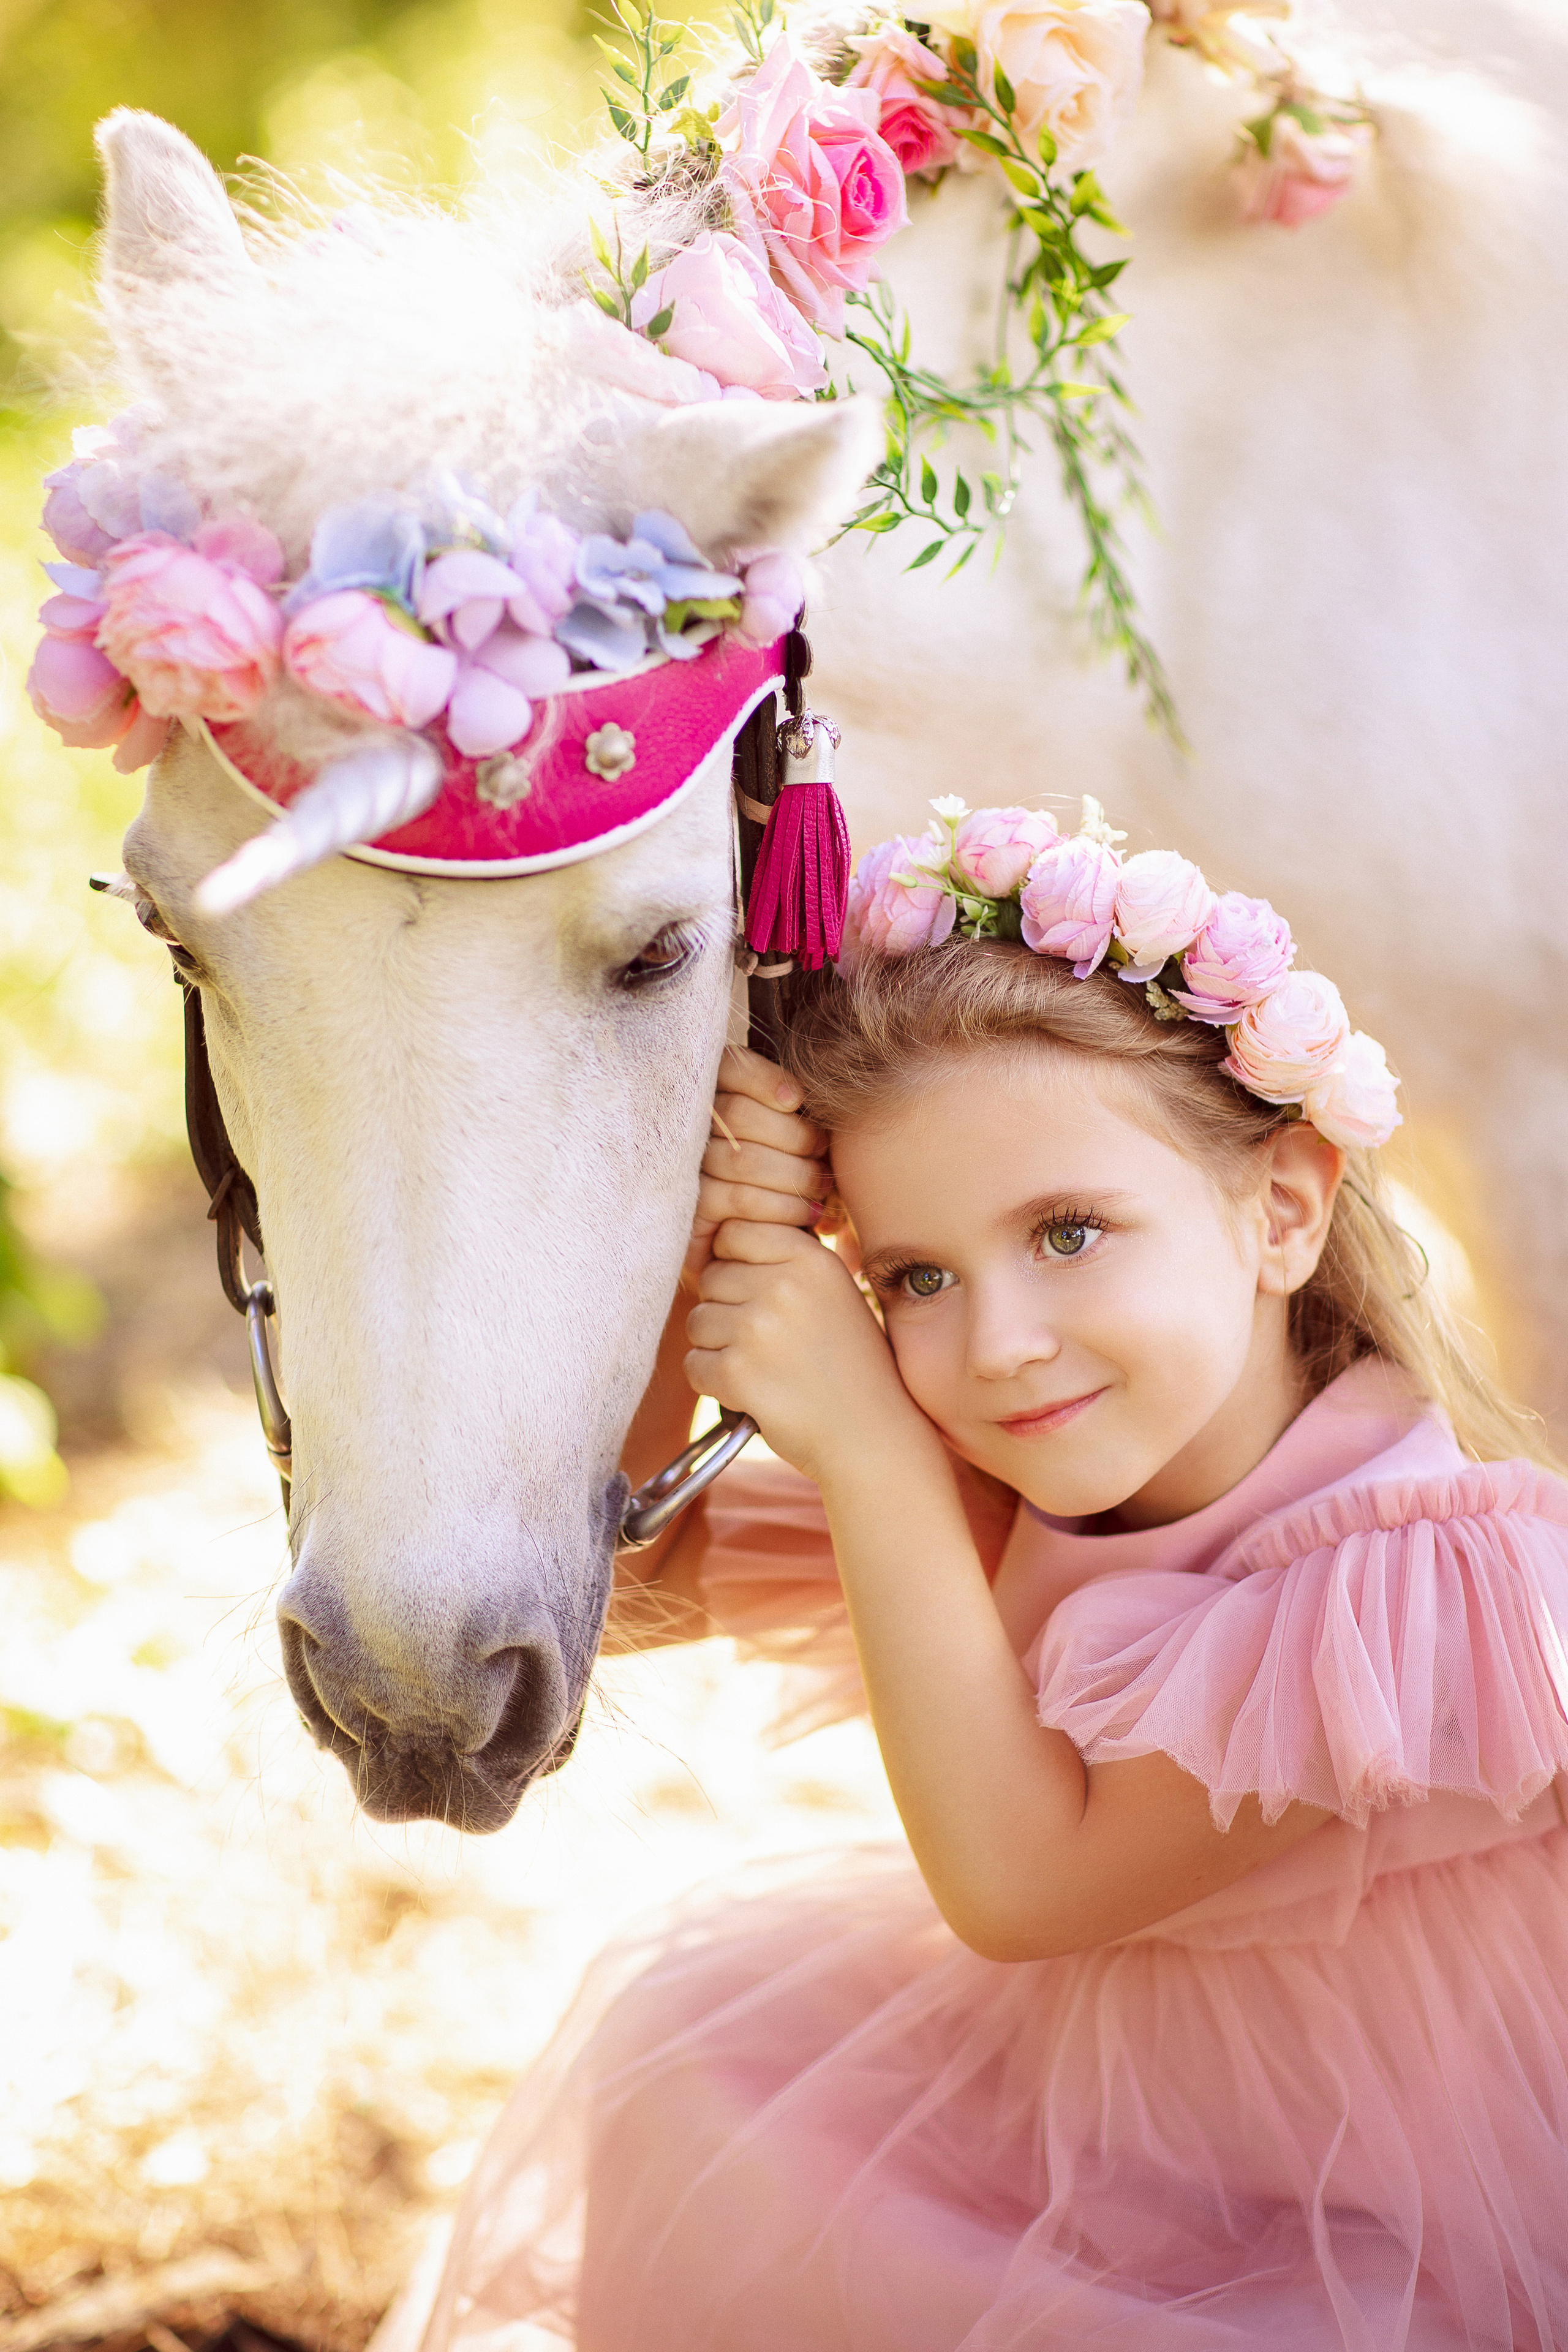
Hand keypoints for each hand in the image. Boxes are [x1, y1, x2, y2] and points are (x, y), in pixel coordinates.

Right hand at [683, 1043, 830, 1290]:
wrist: (773, 1263)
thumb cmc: (794, 1189)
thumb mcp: (800, 1144)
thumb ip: (794, 1113)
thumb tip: (798, 1095)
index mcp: (711, 1100)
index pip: (725, 1067)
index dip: (762, 1078)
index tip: (797, 1100)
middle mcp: (687, 1133)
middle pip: (737, 1114)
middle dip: (793, 1137)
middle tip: (822, 1157)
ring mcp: (682, 1175)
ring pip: (740, 1158)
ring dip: (794, 1175)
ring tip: (821, 1191)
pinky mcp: (688, 1215)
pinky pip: (736, 1200)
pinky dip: (782, 1208)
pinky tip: (808, 1218)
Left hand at [686, 1218, 928, 1484]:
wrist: (871, 1434)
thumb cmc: (849, 1364)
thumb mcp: (833, 1292)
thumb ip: (785, 1260)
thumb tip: (721, 1234)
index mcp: (811, 1259)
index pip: (734, 1232)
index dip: (735, 1263)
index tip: (758, 1293)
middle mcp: (785, 1286)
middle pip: (711, 1277)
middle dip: (726, 1308)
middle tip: (766, 1340)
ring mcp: (759, 1328)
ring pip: (697, 1321)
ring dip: (718, 1347)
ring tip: (763, 1366)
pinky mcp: (738, 1373)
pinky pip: (694, 1364)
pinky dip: (714, 1383)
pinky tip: (753, 1392)